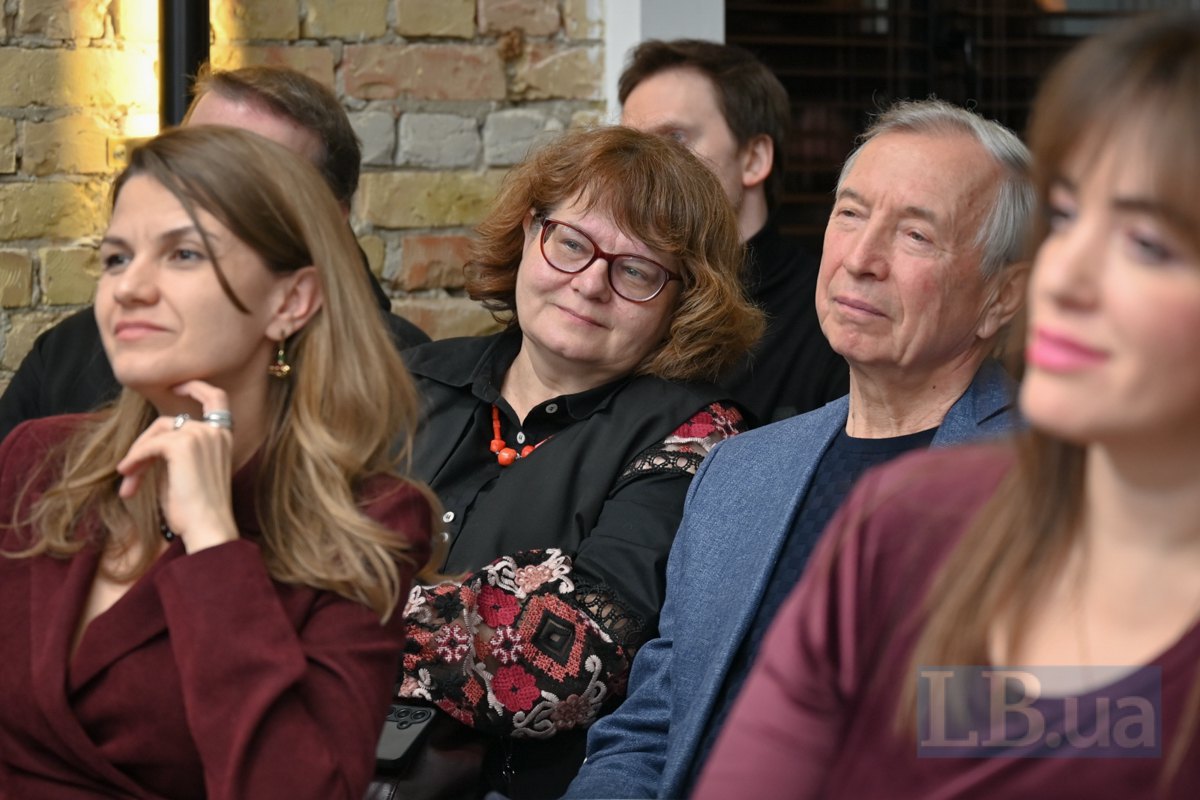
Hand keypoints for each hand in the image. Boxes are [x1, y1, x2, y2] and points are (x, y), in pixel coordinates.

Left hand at [116, 380, 239, 552]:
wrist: (207, 527)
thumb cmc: (197, 511)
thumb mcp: (188, 475)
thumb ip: (176, 454)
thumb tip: (145, 449)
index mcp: (224, 439)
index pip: (217, 399)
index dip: (196, 387)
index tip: (177, 387)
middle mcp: (216, 433)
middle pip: (169, 421)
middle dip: (145, 443)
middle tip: (129, 470)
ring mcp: (201, 436)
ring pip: (157, 431)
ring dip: (137, 454)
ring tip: (128, 479)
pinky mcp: (182, 445)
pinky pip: (149, 445)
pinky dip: (135, 459)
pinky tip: (129, 477)